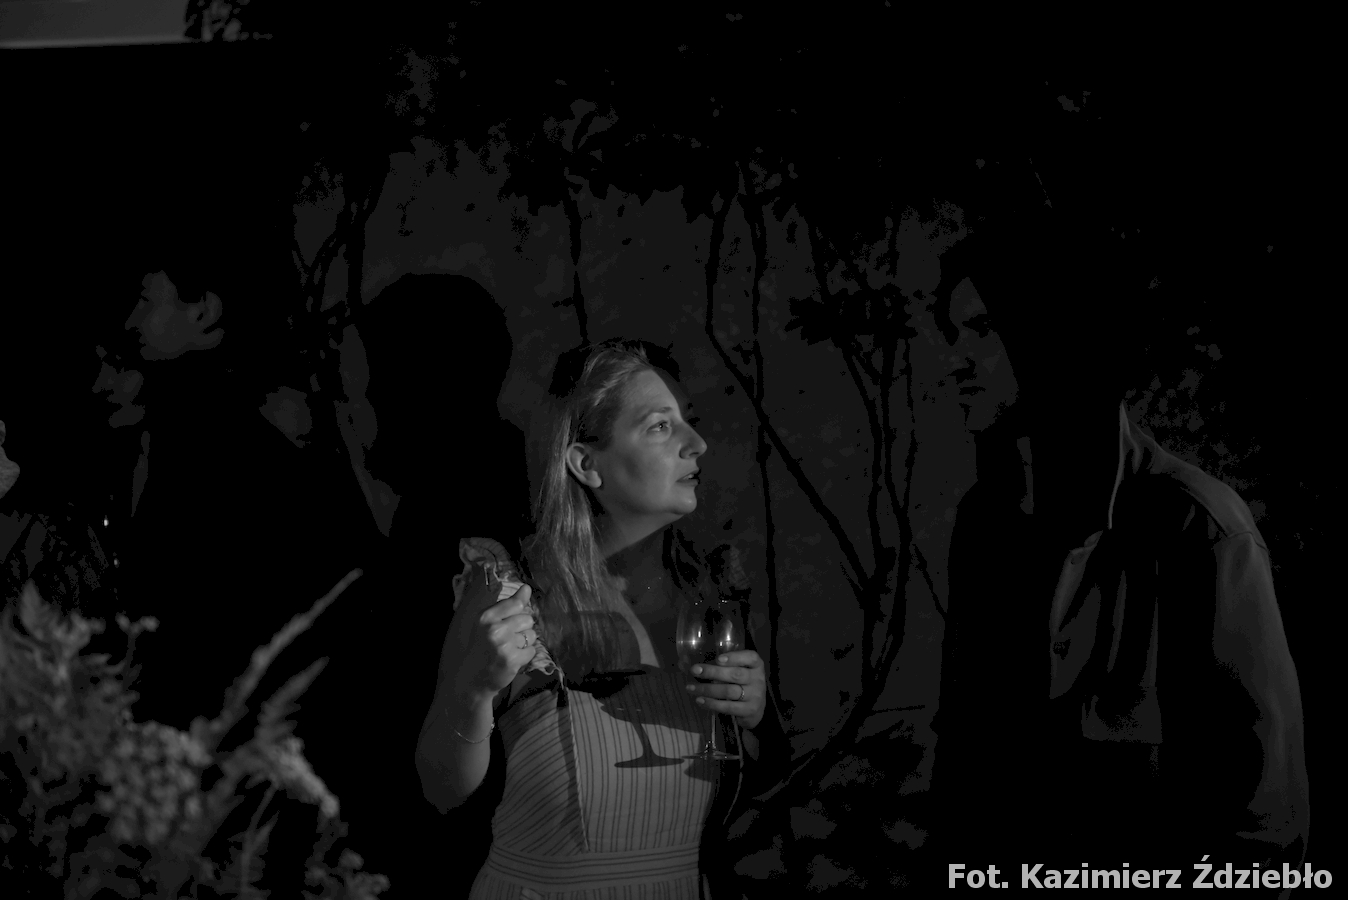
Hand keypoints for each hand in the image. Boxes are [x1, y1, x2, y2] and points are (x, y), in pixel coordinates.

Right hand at [441, 563, 536, 701]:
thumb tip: (527, 588)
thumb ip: (508, 605)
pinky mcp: (512, 660)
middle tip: (508, 639)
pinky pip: (531, 650)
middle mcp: (494, 628)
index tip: (511, 621)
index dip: (519, 612)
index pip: (516, 604)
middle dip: (522, 629)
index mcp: (486, 616)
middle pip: (528, 619)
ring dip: (525, 643)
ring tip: (509, 650)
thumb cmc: (482, 648)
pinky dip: (525, 656)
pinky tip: (512, 659)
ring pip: (532, 635)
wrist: (472, 678)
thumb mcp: (488, 623)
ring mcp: (503, 644)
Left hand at [686, 650, 766, 729]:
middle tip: (694, 670)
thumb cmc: (740, 684)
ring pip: (729, 691)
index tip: (718, 659)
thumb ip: (714, 665)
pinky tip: (700, 700)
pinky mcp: (749, 710)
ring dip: (707, 689)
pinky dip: (712, 704)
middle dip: (713, 672)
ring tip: (691, 688)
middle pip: (735, 674)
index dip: (734, 657)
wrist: (755, 710)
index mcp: (756, 664)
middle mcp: (758, 678)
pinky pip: (728, 707)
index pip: (750, 657)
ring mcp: (755, 696)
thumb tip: (682, 662)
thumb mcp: (734, 671)